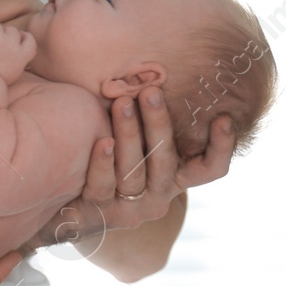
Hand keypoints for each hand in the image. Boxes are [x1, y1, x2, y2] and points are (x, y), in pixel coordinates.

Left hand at [39, 89, 233, 250]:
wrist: (62, 202)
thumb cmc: (104, 155)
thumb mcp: (132, 136)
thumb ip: (146, 115)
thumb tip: (154, 71)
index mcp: (173, 176)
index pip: (209, 169)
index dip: (221, 148)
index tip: (224, 117)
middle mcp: (157, 195)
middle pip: (166, 161)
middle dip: (159, 123)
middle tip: (151, 91)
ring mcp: (129, 208)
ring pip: (134, 171)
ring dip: (129, 133)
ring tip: (122, 102)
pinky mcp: (99, 214)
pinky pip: (103, 186)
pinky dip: (103, 163)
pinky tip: (102, 141)